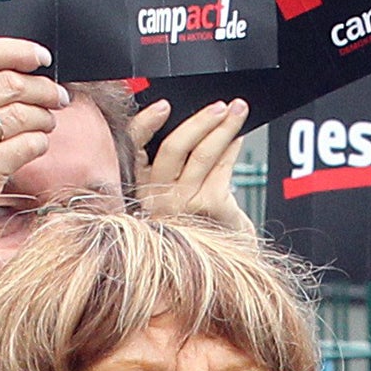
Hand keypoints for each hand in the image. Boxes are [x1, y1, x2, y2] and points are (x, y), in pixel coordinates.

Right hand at [0, 38, 67, 266]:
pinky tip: (32, 147)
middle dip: (43, 88)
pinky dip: (39, 143)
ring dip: (45, 117)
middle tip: (57, 96)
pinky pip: (30, 144)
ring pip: (24, 113)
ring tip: (45, 124)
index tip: (40, 58)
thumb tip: (15, 69)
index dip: (19, 51)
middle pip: (9, 82)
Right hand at [132, 98, 252, 233]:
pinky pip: (222, 168)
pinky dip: (232, 150)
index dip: (146, 125)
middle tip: (220, 106)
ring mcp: (180, 205)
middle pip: (173, 149)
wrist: (219, 263)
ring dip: (224, 128)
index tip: (164, 106)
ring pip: (203, 155)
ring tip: (238, 112)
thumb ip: (171, 167)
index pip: (132, 152)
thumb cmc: (195, 225)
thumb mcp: (172, 196)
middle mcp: (154, 200)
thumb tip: (191, 122)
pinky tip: (238, 139)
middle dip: (199, 121)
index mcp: (137, 190)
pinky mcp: (207, 208)